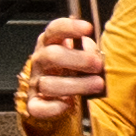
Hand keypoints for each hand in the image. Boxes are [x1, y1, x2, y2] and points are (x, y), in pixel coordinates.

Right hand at [15, 13, 111, 127]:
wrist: (63, 94)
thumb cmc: (77, 69)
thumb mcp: (84, 54)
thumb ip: (91, 51)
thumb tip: (100, 55)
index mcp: (51, 43)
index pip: (55, 29)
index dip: (70, 27)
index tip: (88, 28)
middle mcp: (41, 60)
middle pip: (52, 55)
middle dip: (78, 60)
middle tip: (97, 65)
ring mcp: (36, 82)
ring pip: (49, 84)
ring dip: (76, 85)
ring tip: (97, 85)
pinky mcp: (35, 102)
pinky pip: (38, 107)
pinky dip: (54, 108)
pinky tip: (69, 104)